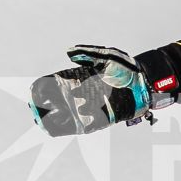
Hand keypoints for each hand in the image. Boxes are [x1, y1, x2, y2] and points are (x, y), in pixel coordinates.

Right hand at [30, 44, 164, 135]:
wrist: (144, 84)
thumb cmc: (126, 68)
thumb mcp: (107, 56)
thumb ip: (89, 53)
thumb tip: (69, 52)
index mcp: (79, 78)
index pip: (54, 84)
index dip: (42, 87)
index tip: (35, 90)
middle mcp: (80, 94)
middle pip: (54, 102)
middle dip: (43, 106)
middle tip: (37, 108)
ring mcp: (87, 108)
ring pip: (63, 116)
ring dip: (51, 119)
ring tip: (41, 120)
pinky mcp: (97, 120)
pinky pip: (77, 127)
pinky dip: (64, 128)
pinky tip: (54, 128)